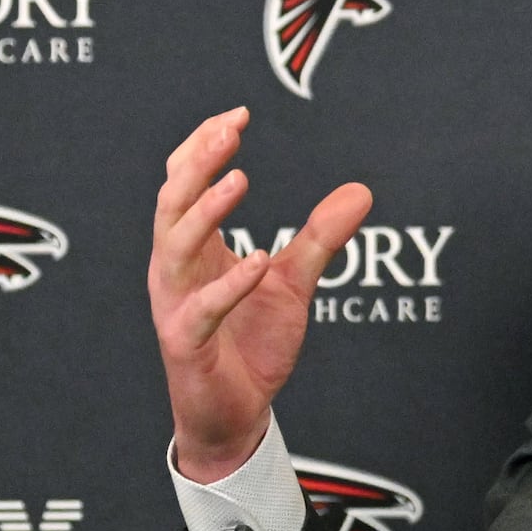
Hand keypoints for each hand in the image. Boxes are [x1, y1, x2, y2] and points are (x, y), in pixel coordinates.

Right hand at [149, 107, 372, 483]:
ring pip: (173, 249)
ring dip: (205, 212)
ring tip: (240, 181)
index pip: (182, 184)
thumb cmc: (251, 344)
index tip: (237, 115)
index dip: (202, 147)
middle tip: (229, 131)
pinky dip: (228, 285)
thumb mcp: (293, 283)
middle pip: (171, 203)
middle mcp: (175, 270)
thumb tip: (361, 191)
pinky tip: (259, 261)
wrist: (236, 415)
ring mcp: (175, 307)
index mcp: (193, 249)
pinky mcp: (186, 345)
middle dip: (197, 164)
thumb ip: (319, 238)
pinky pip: (200, 311)